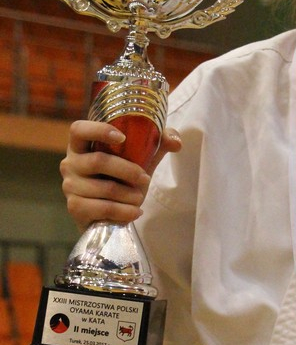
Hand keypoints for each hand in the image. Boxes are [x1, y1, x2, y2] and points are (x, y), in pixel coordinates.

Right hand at [60, 120, 181, 230]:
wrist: (109, 215)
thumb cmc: (121, 180)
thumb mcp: (140, 160)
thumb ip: (157, 146)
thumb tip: (176, 141)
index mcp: (81, 145)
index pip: (79, 129)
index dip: (98, 130)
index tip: (122, 137)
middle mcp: (70, 163)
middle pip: (99, 161)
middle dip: (128, 171)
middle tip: (145, 178)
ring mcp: (70, 186)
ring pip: (105, 188)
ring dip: (129, 195)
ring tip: (139, 198)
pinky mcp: (74, 207)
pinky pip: (103, 208)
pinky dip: (124, 211)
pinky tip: (134, 212)